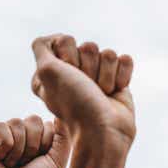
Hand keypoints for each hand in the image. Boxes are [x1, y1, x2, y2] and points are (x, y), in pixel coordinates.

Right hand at [0, 116, 69, 167]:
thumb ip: (63, 136)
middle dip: (34, 144)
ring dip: (20, 148)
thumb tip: (59, 114)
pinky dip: (6, 144)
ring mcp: (3, 139)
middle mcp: (21, 140)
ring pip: (17, 122)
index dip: (47, 143)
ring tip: (13, 165)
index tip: (41, 163)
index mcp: (39, 144)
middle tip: (26, 165)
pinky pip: (1, 126)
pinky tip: (1, 160)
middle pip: (34, 119)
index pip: (48, 124)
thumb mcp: (58, 162)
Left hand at [31, 34, 135, 149]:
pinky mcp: (119, 81)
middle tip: (86, 88)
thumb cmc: (75, 104)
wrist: (103, 131)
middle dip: (89, 67)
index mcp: (55, 70)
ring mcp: (99, 77)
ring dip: (105, 75)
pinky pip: (125, 60)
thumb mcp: (46, 72)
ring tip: (101, 94)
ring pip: (109, 54)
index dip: (69, 57)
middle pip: (88, 46)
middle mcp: (76, 73)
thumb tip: (57, 37)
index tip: (68, 78)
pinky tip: (115, 91)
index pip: (65, 40)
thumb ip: (42, 47)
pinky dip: (122, 76)